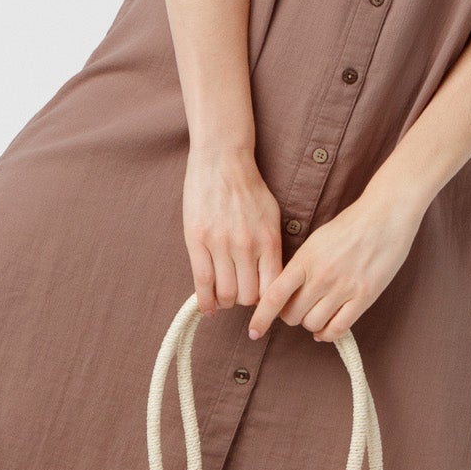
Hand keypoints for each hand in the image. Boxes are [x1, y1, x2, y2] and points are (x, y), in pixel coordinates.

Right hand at [182, 146, 282, 314]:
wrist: (222, 159)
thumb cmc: (248, 187)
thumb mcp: (272, 216)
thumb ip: (272, 247)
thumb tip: (271, 278)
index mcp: (269, 240)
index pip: (273, 288)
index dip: (267, 301)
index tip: (262, 302)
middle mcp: (246, 245)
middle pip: (248, 296)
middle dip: (245, 301)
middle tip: (240, 296)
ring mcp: (220, 244)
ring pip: (225, 293)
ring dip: (225, 301)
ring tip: (223, 297)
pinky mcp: (197, 240)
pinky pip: (202, 282)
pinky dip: (205, 302)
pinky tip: (208, 309)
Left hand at [247, 190, 422, 342]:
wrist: (385, 216)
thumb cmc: (350, 226)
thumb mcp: (316, 241)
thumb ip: (300, 266)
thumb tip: (285, 292)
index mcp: (305, 259)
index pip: (274, 295)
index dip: (261, 317)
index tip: (254, 331)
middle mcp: (321, 276)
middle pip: (292, 315)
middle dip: (291, 317)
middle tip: (298, 310)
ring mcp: (343, 288)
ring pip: (314, 325)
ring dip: (311, 325)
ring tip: (317, 315)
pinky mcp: (364, 296)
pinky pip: (339, 328)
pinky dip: (329, 334)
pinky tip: (328, 329)